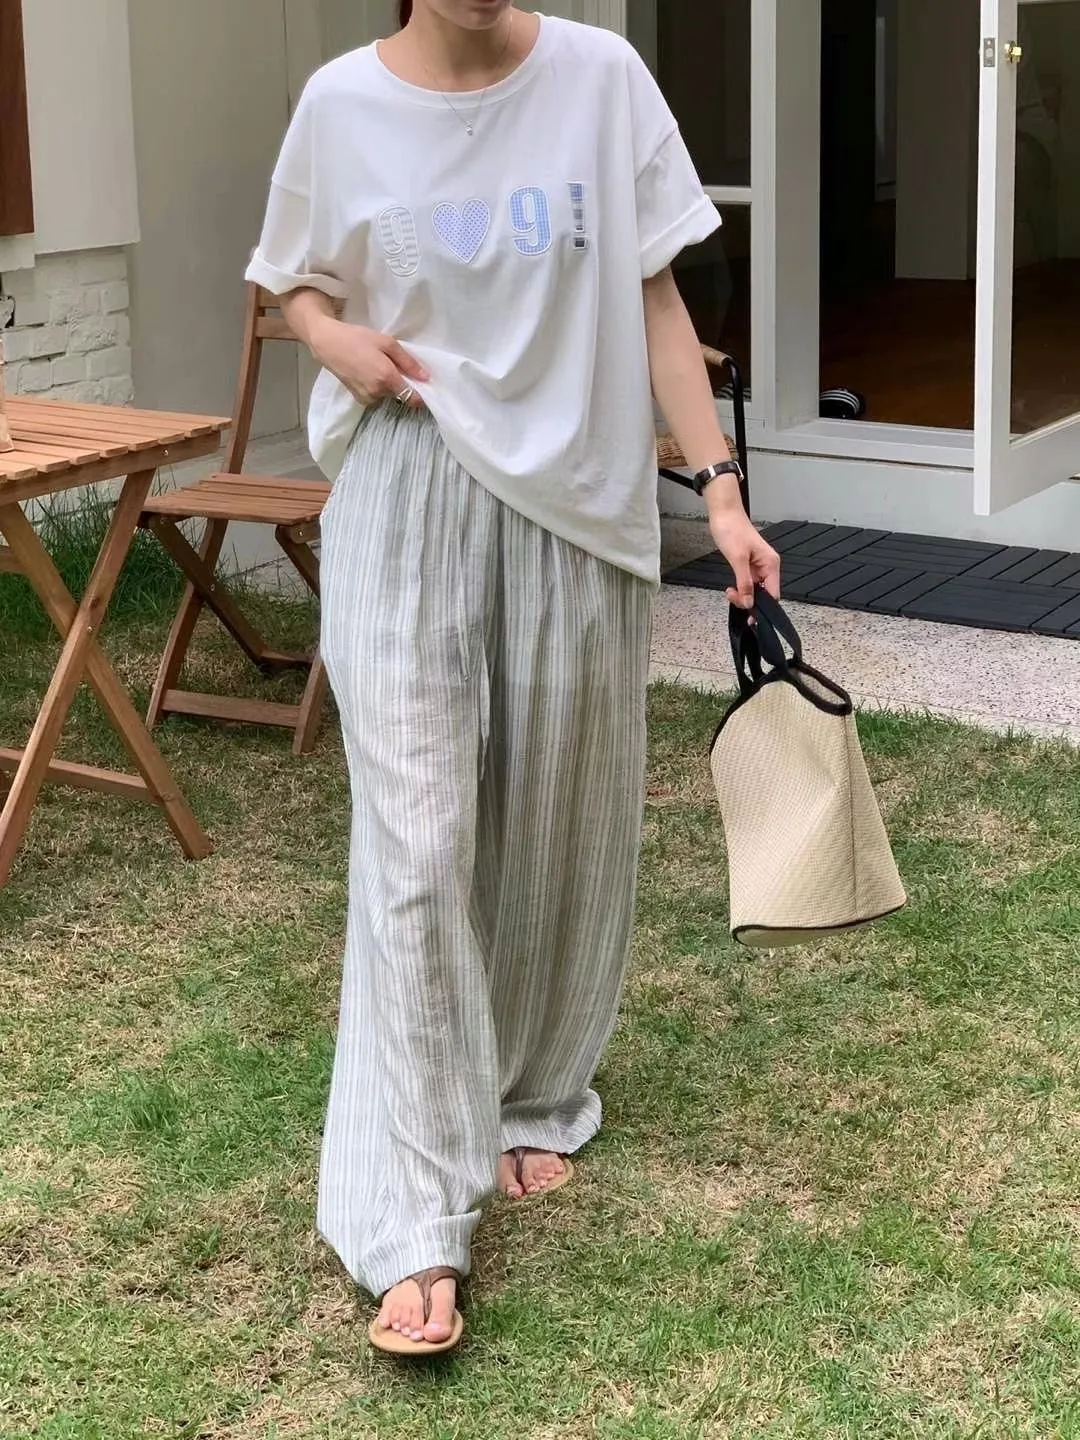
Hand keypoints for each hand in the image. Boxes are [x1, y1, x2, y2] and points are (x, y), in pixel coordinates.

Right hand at [310, 317, 427, 407]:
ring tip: (378, 366)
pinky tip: (369, 373)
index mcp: (387, 378)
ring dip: (389, 385)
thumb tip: (426, 377)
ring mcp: (367, 398)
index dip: (421, 394)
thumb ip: (408, 362)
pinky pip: (377, 397)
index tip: (421, 384)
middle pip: (401, 395)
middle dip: (403, 384)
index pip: (413, 398)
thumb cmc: (358, 338)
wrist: (327, 343)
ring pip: (388, 396)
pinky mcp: (359, 399)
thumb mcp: (387, 343)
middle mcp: (378, 393)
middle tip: (395, 366)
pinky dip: (378, 388)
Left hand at [707, 496, 780, 608]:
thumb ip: (744, 582)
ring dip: (742, 594)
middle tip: (733, 597)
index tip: (749, 615)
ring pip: (754, 590)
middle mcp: (767, 566)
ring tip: (730, 591)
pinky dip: (740, 588)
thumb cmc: (732, 529)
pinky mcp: (748, 565)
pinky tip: (732, 588)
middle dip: (748, 600)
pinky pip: (747, 583)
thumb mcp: (737, 559)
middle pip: (764, 594)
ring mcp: (758, 566)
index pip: (773, 594)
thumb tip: (749, 602)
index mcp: (771, 564)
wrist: (723, 513)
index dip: (761, 606)